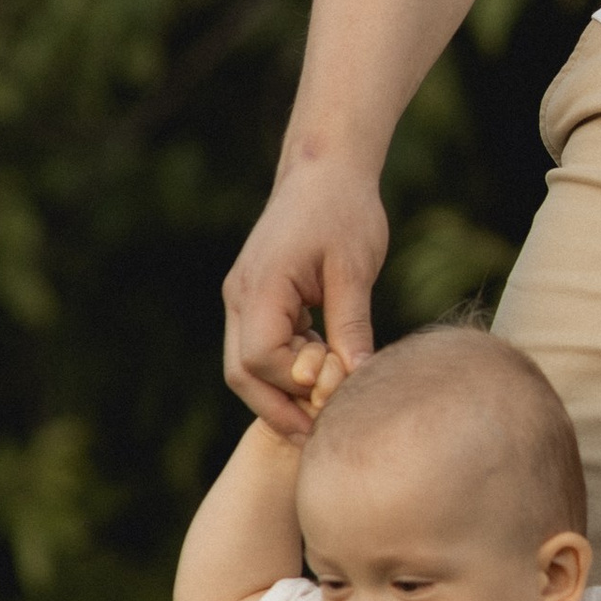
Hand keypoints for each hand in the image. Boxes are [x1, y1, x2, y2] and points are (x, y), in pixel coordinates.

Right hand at [222, 155, 388, 435]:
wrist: (325, 168)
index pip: (261, 360)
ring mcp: (244, 298)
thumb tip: (359, 380)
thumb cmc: (344, 210)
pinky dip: (287, 368)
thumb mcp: (355, 269)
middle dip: (279, 408)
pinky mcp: (257, 299)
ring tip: (327, 407)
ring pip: (247, 366)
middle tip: (322, 432)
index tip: (337, 390)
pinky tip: (324, 368)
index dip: (296, 386)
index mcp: (260, 286)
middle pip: (242, 374)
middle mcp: (241, 296)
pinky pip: (261, 348)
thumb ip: (352, 325)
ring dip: (282, 391)